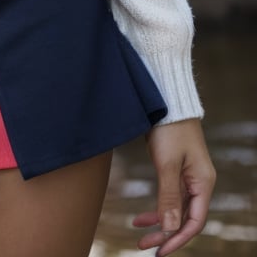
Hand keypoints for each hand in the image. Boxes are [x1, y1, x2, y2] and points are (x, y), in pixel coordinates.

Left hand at [133, 118, 215, 254]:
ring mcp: (188, 176)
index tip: (159, 251)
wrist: (166, 100)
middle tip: (143, 245)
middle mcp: (198, 183)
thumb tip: (170, 229)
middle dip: (165, 233)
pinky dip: (157, 207)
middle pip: (184, 217)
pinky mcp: (176, 169)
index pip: (194, 221)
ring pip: (175, 208)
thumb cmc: (170, 129)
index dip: (177, 238)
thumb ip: (169, 196)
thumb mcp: (167, 164)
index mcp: (203, 183)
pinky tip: (142, 215)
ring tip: (138, 231)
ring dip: (159, 222)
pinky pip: (169, 196)